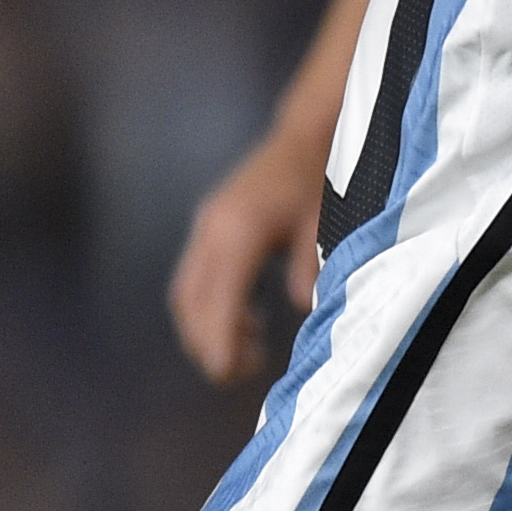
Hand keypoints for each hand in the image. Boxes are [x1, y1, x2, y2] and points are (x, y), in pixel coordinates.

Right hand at [166, 145, 324, 385]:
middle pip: (191, 303)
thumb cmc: (320, 182)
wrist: (305, 136)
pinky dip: (213, 309)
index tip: (224, 373)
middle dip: (208, 344)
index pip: (218, 299)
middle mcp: (212, 230)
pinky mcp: (210, 229)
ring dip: (208, 329)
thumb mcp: (324, 229)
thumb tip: (305, 310)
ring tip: (251, 350)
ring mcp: (206, 228)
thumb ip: (311, 271)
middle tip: (241, 373)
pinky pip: (196, 280)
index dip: (218, 341)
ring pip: (187, 294)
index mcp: (238, 231)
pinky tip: (249, 322)